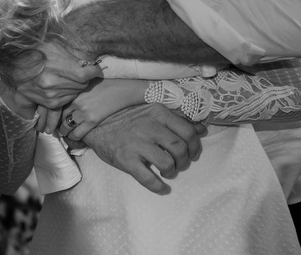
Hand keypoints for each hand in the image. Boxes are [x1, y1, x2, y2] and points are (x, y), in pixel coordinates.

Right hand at [13, 38, 102, 112]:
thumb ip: (74, 53)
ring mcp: (52, 95)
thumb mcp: (54, 46)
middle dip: (84, 76)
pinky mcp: (51, 103)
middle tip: (80, 70)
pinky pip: (69, 98)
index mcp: (57, 68)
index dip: (93, 70)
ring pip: (77, 91)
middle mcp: (55, 83)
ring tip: (68, 76)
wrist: (15, 70)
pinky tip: (62, 85)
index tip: (94, 68)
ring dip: (76, 85)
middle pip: (83, 83)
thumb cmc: (35, 54)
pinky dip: (69, 92)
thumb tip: (90, 60)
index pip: (86, 73)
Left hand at [59, 79, 146, 140]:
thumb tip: (61, 98)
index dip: (53, 112)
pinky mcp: (91, 120)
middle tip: (55, 126)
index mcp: (73, 90)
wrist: (120, 90)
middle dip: (56, 122)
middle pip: (59, 116)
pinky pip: (77, 133)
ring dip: (63, 131)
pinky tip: (73, 136)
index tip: (52, 117)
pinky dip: (73, 137)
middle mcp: (75, 100)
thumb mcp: (85, 83)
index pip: (56, 104)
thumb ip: (73, 90)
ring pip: (65, 126)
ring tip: (64, 132)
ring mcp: (83, 111)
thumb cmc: (103, 85)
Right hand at [81, 103, 205, 194]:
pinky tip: (162, 188)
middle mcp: (149, 127)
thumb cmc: (128, 119)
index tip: (193, 154)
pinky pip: (148, 179)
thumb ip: (177, 121)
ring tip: (168, 172)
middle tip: (180, 165)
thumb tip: (202, 129)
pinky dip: (159, 187)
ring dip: (172, 172)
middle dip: (184, 161)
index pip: (188, 131)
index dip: (195, 146)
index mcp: (158, 113)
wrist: (98, 124)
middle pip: (179, 148)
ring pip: (167, 163)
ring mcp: (137, 144)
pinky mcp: (126, 160)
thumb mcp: (153, 113)